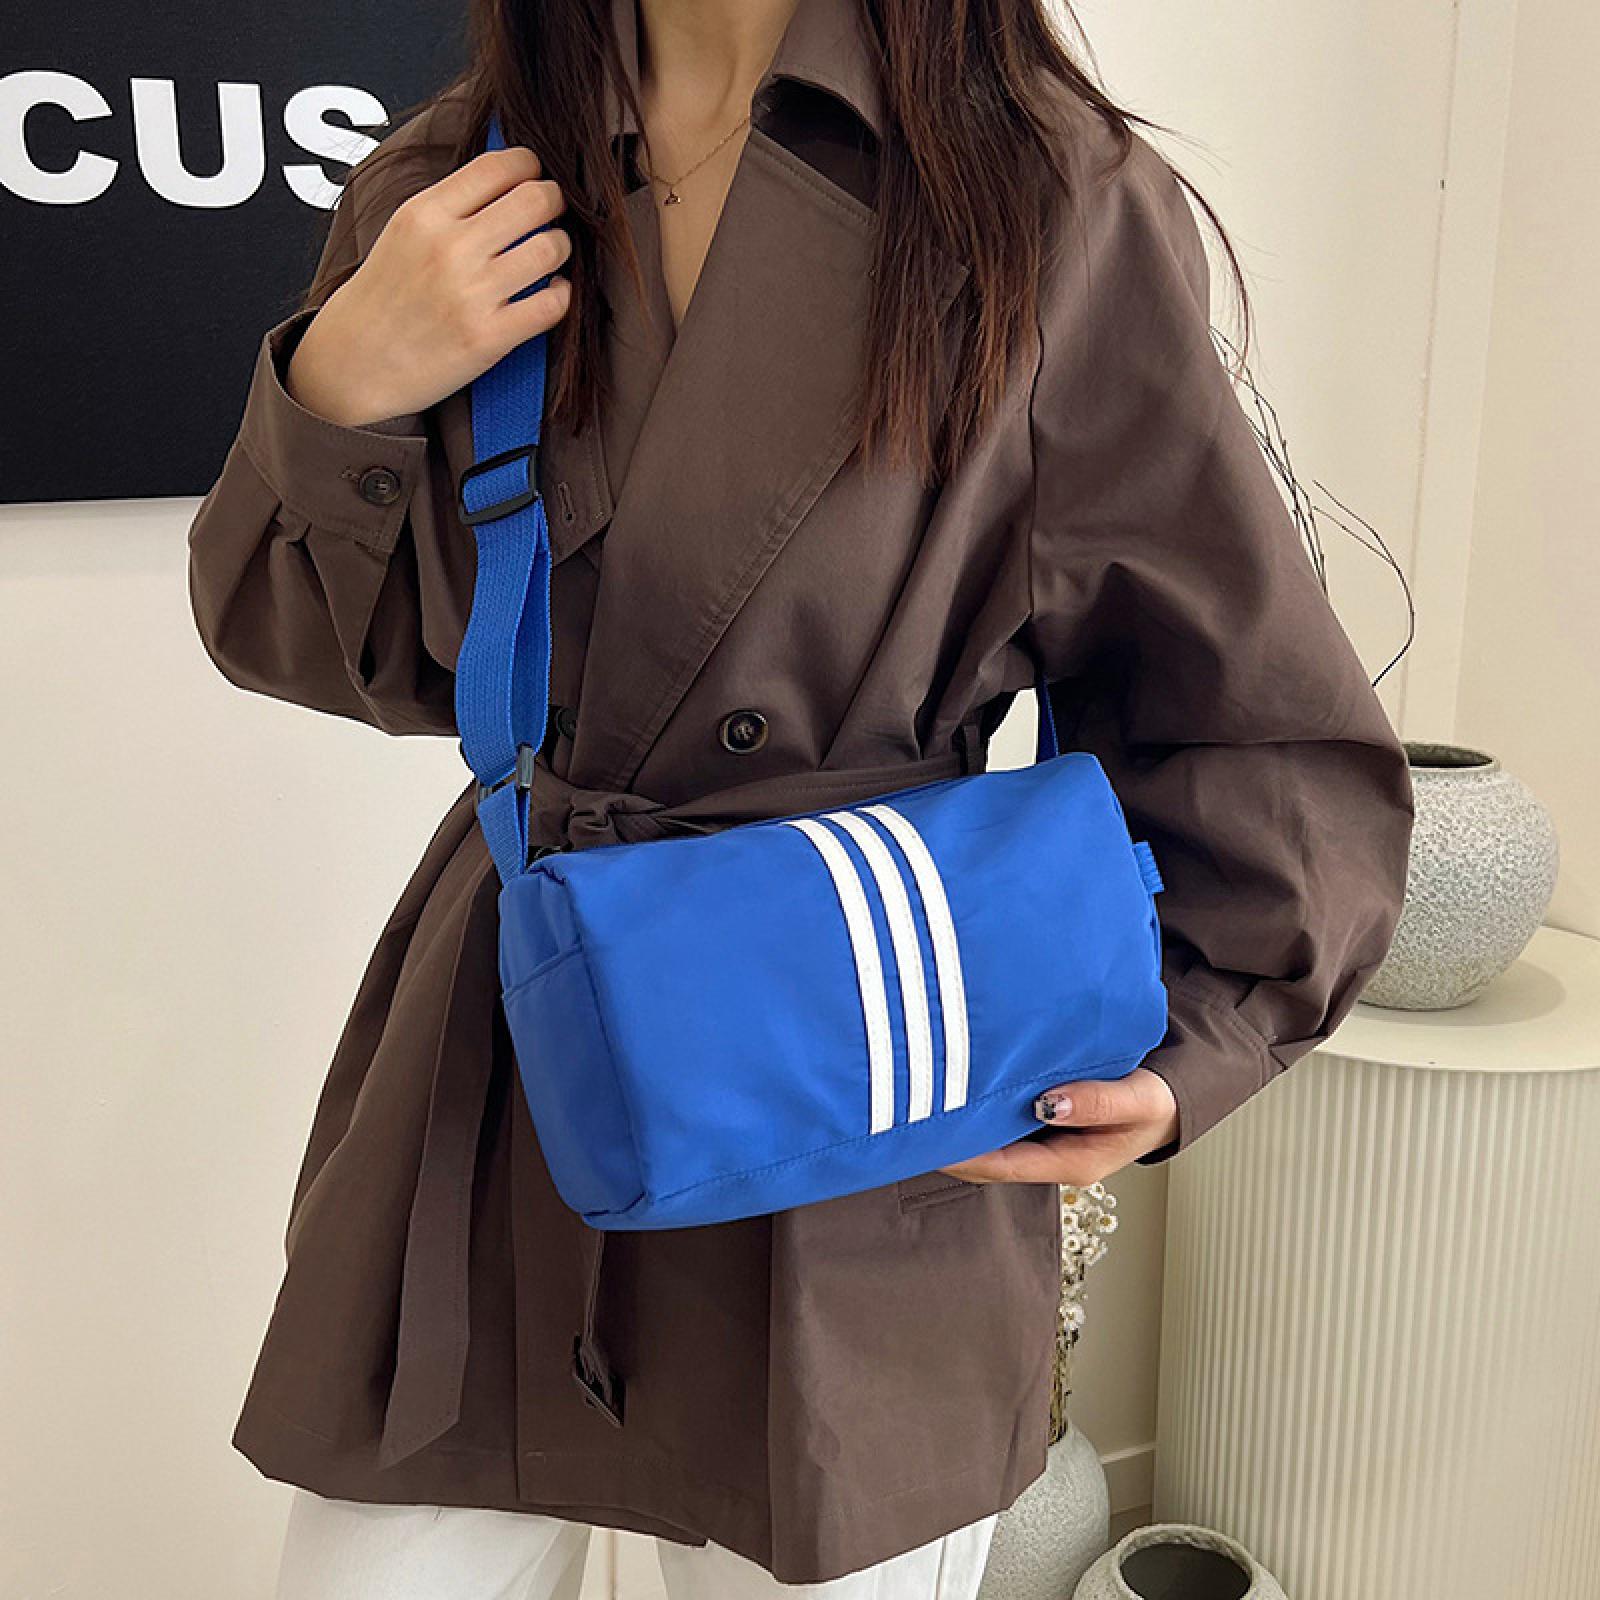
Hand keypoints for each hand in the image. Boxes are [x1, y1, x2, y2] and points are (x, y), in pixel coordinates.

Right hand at [287, 145, 574, 427]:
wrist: (354, 363)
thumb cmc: (382, 300)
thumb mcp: (402, 232)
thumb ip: (451, 205)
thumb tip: (508, 180)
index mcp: (425, 214)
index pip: (499, 166)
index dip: (530, 166)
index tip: (533, 177)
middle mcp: (449, 248)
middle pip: (535, 199)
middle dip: (554, 201)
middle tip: (552, 213)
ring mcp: (471, 294)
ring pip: (550, 248)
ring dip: (561, 247)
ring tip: (551, 254)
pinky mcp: (489, 337)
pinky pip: (552, 304)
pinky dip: (562, 295)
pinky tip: (552, 292)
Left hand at [940, 1067, 1178, 1185]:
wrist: (1171, 1098)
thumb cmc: (1156, 1104)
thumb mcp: (1137, 1101)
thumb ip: (1097, 1101)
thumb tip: (1050, 1102)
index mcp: (1070, 1162)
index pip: (1002, 1165)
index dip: (963, 1154)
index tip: (928, 1137)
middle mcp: (1049, 1155)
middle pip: (988, 1155)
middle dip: (952, 1139)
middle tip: (910, 1112)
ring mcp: (1043, 1139)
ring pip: (992, 1135)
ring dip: (964, 1119)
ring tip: (923, 1093)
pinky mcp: (1042, 1119)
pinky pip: (1003, 1115)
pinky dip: (982, 1102)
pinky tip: (959, 1080)